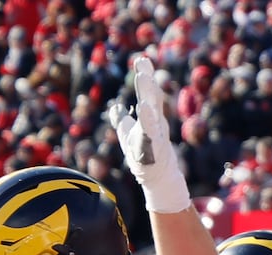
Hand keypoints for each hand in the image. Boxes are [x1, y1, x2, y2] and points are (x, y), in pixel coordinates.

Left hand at [107, 55, 189, 212]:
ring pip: (152, 112)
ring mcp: (156, 136)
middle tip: (143, 63)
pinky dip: (147, 121)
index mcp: (150, 117)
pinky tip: (143, 108)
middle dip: (147, 80)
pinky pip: (150, 133)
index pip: (148, 93)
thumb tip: (115, 107)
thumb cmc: (143, 155)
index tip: (141, 59)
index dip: (146, 76)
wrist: (157, 177)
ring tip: (143, 78)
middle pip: (152, 98)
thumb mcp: (127, 134)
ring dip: (148, 94)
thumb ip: (121, 119)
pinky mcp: (154, 149)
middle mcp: (156, 123)